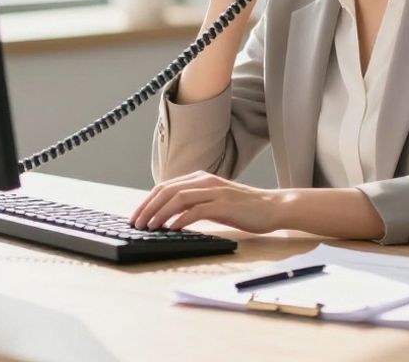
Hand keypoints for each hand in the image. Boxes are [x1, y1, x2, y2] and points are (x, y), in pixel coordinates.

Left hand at [129, 171, 286, 233]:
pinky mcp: (224, 205)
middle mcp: (205, 181)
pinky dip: (180, 219)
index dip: (147, 201)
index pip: (165, 186)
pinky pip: (196, 210)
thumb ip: (194, 205)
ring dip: (160, 213)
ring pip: (178, 198)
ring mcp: (214, 191)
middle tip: (136, 223)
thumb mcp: (214, 203)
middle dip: (147, 207)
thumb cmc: (243, 208)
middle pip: (167, 190)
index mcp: (200, 178)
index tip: (136, 216)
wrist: (272, 207)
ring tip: (149, 226)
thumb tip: (169, 217)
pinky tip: (171, 228)